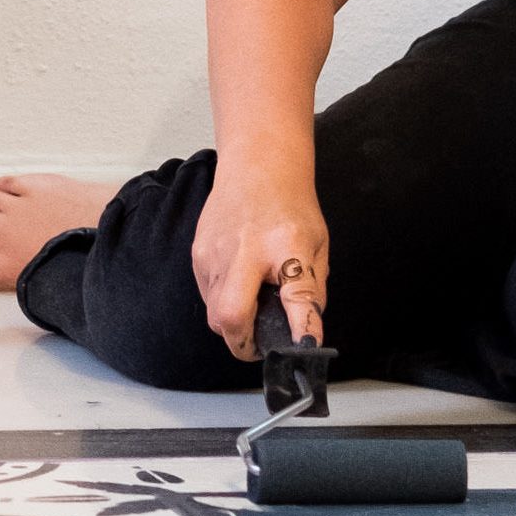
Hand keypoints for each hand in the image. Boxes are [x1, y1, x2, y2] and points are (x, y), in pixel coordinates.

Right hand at [191, 164, 328, 361]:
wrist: (257, 166)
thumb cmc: (290, 206)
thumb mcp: (317, 245)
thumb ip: (312, 291)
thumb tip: (306, 333)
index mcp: (287, 245)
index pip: (296, 295)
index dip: (300, 328)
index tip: (303, 349)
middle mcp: (246, 250)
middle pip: (230, 316)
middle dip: (242, 343)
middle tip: (258, 345)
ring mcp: (216, 252)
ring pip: (214, 313)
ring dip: (232, 323)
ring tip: (250, 307)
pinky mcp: (198, 254)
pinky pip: (207, 295)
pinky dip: (221, 302)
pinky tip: (237, 284)